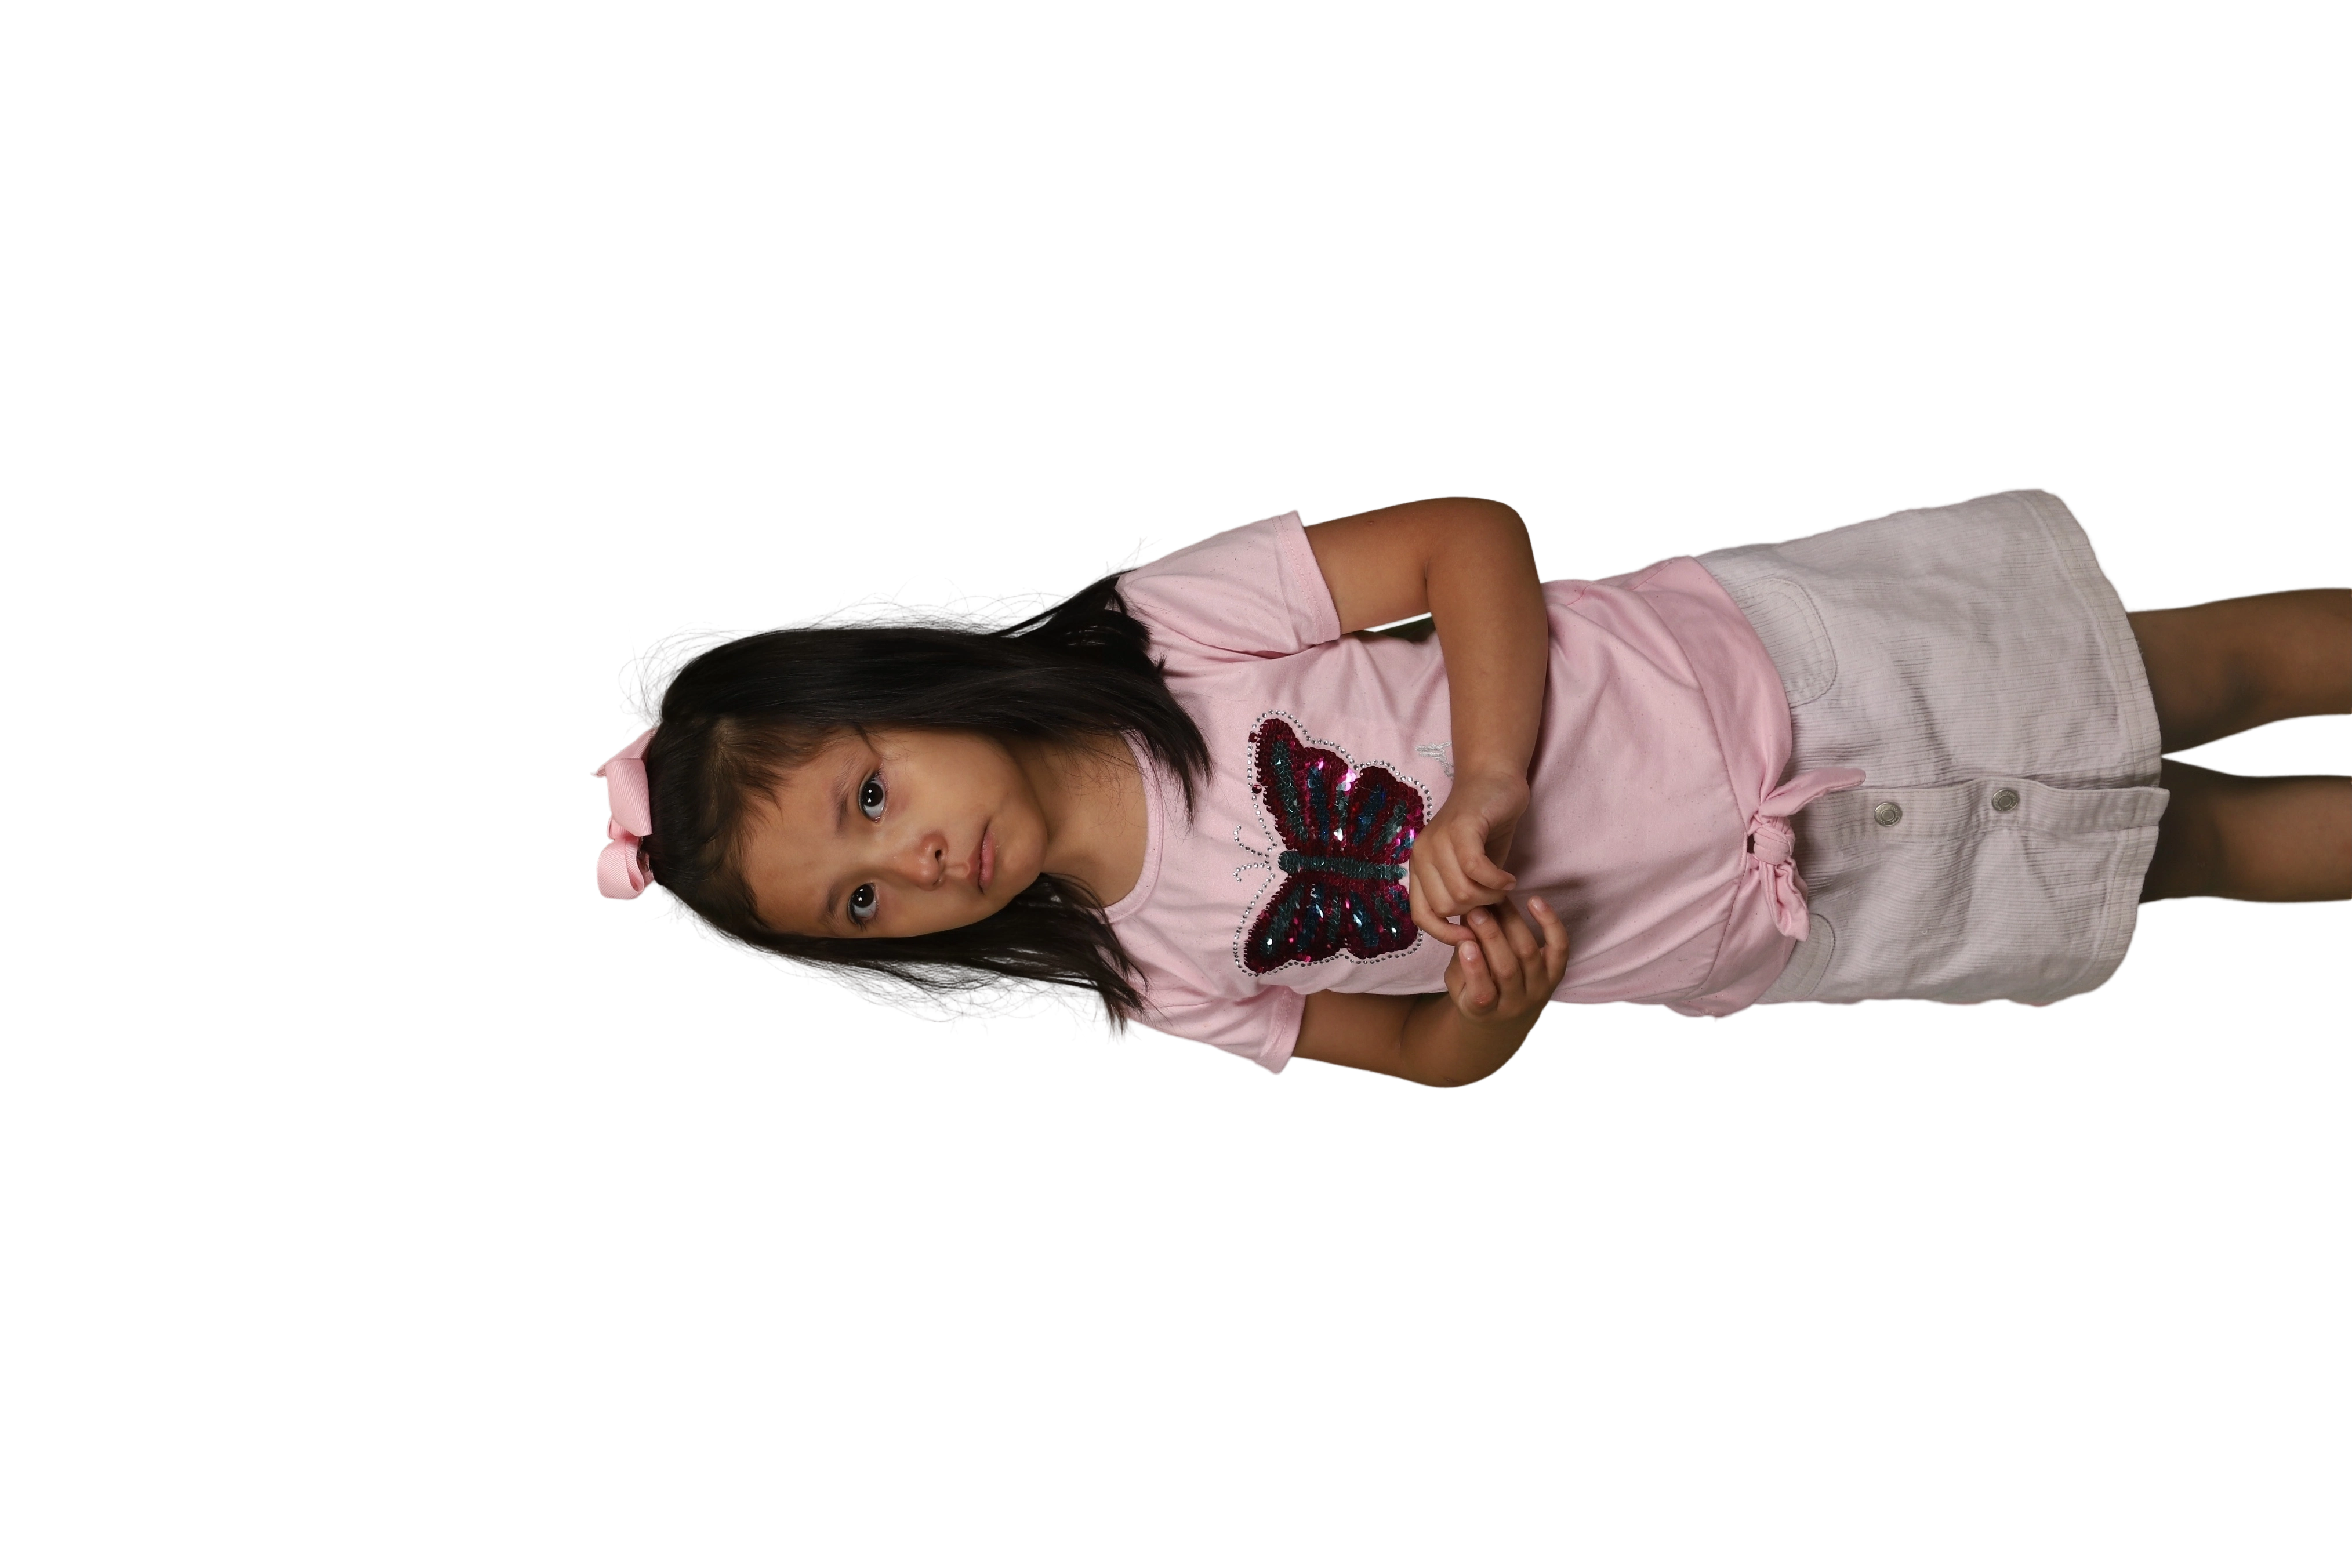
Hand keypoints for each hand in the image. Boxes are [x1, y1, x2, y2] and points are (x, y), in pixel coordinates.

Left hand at [1409, 768, 1529, 947]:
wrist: (1494, 780)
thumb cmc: (1485, 829)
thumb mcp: (1469, 870)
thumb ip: (1463, 897)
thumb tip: (1468, 935)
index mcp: (1420, 867)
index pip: (1421, 916)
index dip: (1446, 934)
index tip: (1473, 936)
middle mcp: (1423, 853)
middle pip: (1447, 907)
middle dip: (1477, 909)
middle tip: (1496, 895)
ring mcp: (1439, 839)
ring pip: (1462, 892)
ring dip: (1490, 896)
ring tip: (1503, 884)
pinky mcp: (1462, 828)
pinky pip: (1475, 870)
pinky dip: (1497, 880)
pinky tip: (1509, 877)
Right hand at [1444, 897, 1570, 1025]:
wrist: (1505, 1017)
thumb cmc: (1472, 994)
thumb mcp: (1457, 985)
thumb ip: (1459, 961)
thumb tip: (1463, 926)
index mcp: (1485, 1012)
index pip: (1483, 994)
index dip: (1475, 969)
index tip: (1465, 943)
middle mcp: (1516, 1005)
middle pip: (1508, 970)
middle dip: (1491, 937)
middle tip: (1477, 911)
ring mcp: (1539, 990)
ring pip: (1529, 955)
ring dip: (1513, 923)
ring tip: (1498, 901)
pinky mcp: (1556, 975)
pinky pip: (1559, 948)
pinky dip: (1550, 923)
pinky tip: (1535, 901)